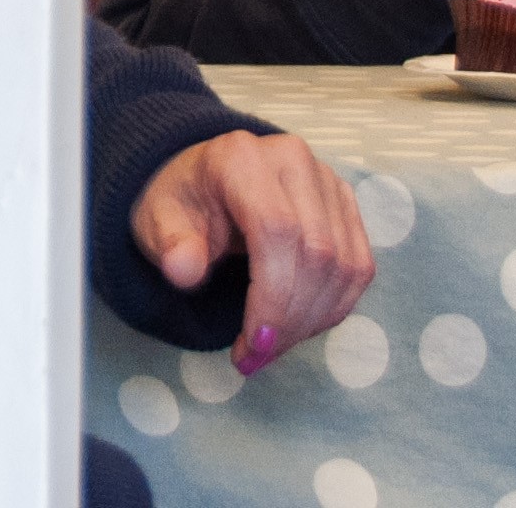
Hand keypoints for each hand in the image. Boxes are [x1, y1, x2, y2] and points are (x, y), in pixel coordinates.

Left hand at [128, 130, 374, 374]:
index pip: (277, 231)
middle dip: (290, 320)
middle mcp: (293, 160)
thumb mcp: (157, 220)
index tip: (252, 345)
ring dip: (312, 321)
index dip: (273, 296)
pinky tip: (297, 325)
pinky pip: (357, 267)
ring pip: (344, 266)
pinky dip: (331, 308)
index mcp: (242, 158)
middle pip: (317, 253)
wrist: (202, 181)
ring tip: (271, 346)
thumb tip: (183, 270)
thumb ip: (170, 246)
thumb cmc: (182, 203)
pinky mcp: (345, 204)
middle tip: (256, 357)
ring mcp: (326, 180)